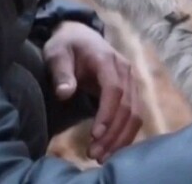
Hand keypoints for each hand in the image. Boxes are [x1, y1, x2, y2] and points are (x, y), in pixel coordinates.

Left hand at [43, 21, 142, 162]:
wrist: (80, 35)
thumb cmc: (66, 45)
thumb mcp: (56, 54)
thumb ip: (61, 72)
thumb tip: (65, 93)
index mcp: (107, 60)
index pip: (114, 89)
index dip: (107, 113)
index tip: (95, 135)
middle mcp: (125, 70)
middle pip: (128, 106)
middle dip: (113, 133)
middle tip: (95, 154)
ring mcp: (131, 81)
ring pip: (135, 113)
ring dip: (121, 137)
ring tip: (102, 156)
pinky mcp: (131, 91)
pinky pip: (134, 115)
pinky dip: (125, 133)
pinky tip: (113, 148)